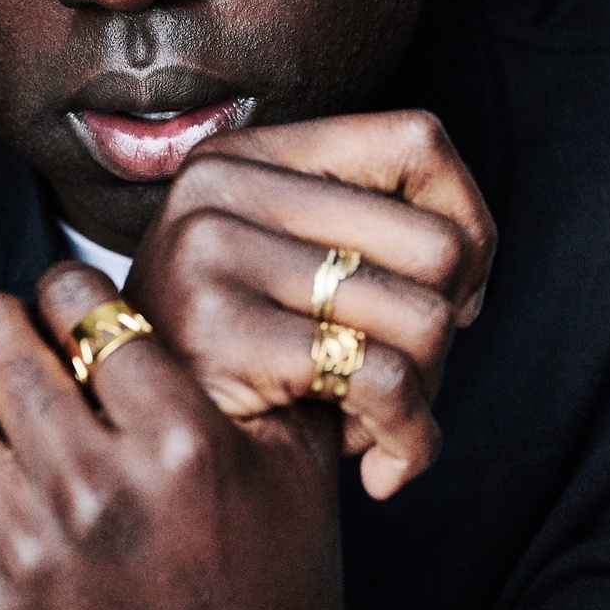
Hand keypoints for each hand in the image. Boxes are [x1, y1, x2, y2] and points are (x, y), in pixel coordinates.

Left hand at [0, 264, 380, 609]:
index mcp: (183, 441)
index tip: (72, 313)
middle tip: (19, 351)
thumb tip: (214, 277)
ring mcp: (26, 553)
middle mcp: (98, 489)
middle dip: (2, 324)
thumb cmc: (279, 588)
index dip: (68, 290)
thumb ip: (260, 362)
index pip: (79, 297)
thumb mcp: (297, 465)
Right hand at [127, 110, 493, 498]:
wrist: (138, 461)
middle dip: (446, 331)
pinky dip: (409, 438)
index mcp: (244, 156)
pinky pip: (385, 381)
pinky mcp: (221, 330)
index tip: (453, 294)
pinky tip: (380, 468)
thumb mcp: (290, 271)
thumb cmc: (237, 371)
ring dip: (423, 394)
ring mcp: (210, 251)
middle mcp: (218, 185)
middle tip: (404, 381)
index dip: (468, 222)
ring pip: (424, 318)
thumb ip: (369, 232)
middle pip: (436, 243)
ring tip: (373, 422)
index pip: (417, 141)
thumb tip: (471, 255)